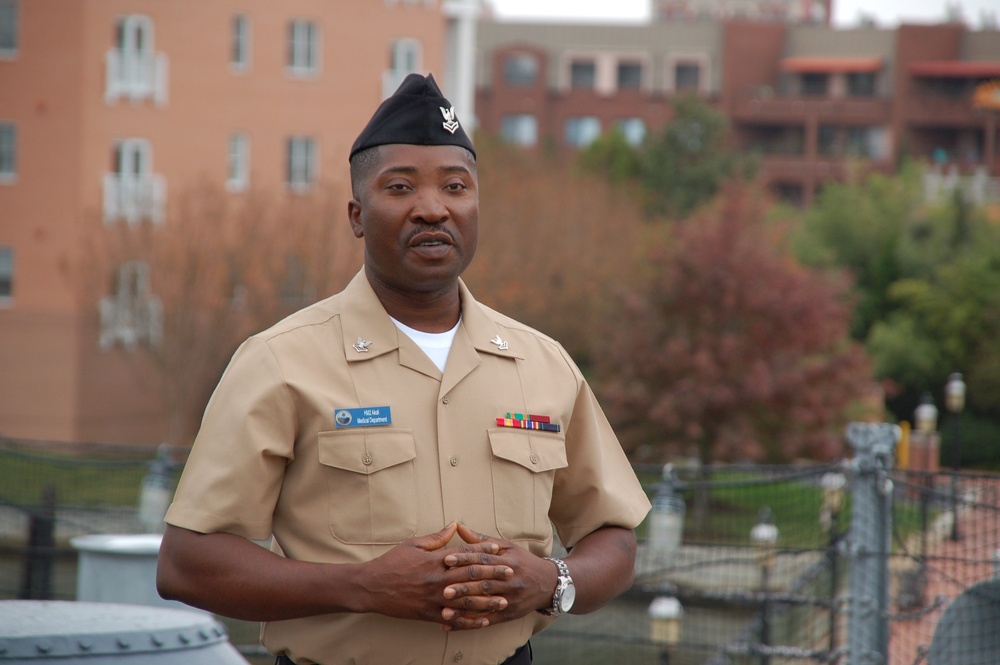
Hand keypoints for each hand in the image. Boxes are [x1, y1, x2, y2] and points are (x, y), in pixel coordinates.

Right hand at [359, 523, 513, 629]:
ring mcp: (433, 599)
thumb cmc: (391, 563)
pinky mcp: (428, 614)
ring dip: (487, 600)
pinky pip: (453, 619)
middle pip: (470, 576)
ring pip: (465, 600)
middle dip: (492, 574)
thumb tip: (455, 525)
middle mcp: (437, 580)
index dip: (483, 551)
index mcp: (434, 560)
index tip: (499, 550)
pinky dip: (469, 621)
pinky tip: (483, 621)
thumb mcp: (412, 544)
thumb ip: (436, 537)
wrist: (371, 587)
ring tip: (503, 599)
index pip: (464, 554)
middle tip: (510, 572)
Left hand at [438, 524, 555, 628]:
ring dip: (465, 608)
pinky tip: (454, 625)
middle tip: (443, 588)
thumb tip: (459, 526)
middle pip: (485, 582)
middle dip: (464, 586)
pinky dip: (471, 623)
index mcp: (508, 560)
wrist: (549, 583)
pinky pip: (489, 620)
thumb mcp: (507, 547)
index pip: (484, 559)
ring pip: (486, 603)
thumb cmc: (522, 561)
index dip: (466, 559)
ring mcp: (511, 598)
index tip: (447, 560)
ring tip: (445, 611)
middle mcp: (510, 579)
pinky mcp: (510, 614)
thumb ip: (481, 540)